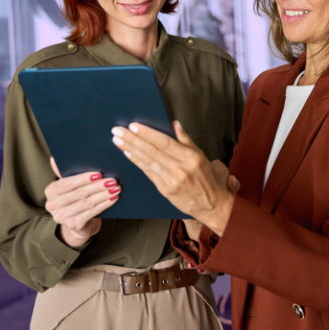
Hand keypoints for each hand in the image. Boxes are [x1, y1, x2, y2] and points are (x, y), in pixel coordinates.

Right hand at [45, 157, 119, 246]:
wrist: (78, 224)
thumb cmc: (75, 199)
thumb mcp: (70, 185)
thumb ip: (66, 172)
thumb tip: (54, 159)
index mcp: (51, 191)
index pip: (67, 183)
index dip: (83, 179)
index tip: (99, 174)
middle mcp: (52, 205)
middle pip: (79, 193)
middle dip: (98, 186)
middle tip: (113, 181)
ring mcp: (62, 217)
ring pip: (87, 203)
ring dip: (103, 195)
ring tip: (116, 189)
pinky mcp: (73, 225)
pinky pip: (91, 213)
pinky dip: (104, 205)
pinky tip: (113, 199)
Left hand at [111, 122, 239, 235]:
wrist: (210, 205)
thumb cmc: (206, 178)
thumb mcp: (202, 155)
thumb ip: (186, 140)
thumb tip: (174, 124)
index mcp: (190, 158)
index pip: (164, 142)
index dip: (147, 133)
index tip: (134, 125)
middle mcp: (180, 169)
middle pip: (152, 151)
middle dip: (132, 140)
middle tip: (117, 131)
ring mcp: (170, 181)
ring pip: (147, 161)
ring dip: (130, 149)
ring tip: (117, 140)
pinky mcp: (164, 190)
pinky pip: (148, 173)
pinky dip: (137, 162)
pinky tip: (128, 154)